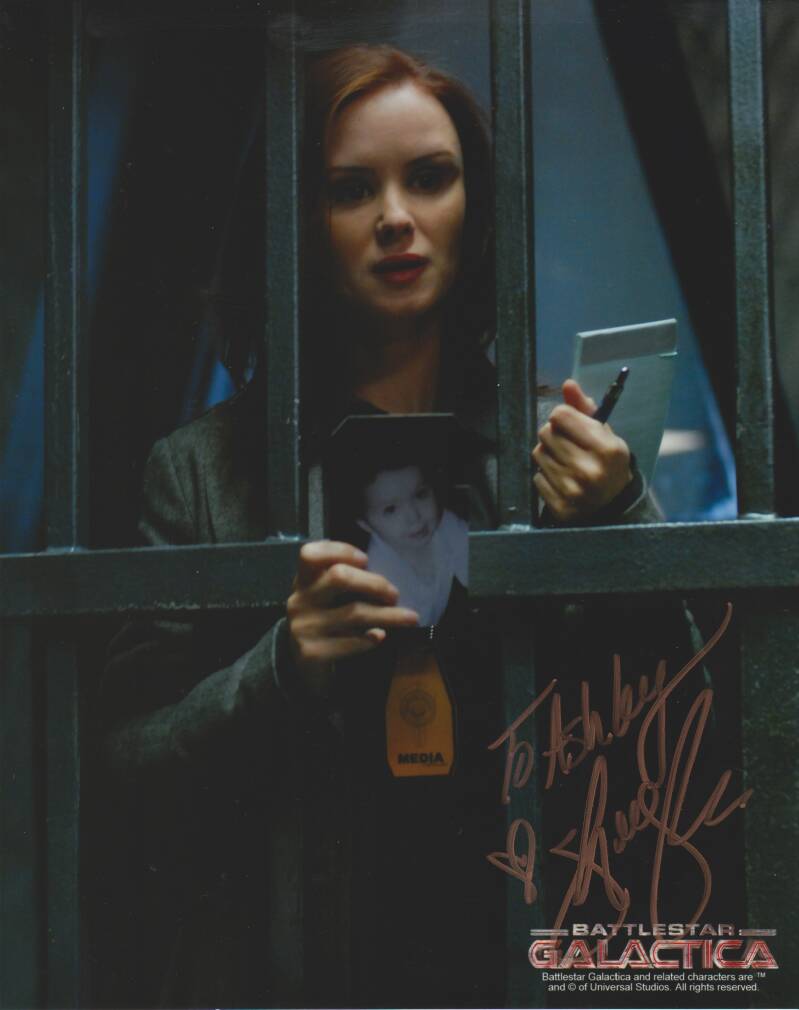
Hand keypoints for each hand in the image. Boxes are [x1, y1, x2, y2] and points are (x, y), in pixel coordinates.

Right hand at [286, 540, 418, 697]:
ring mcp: (304, 627)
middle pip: (339, 577)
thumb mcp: (324, 597)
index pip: (311, 554)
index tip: (366, 560)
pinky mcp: (312, 653)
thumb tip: (384, 578)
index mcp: (303, 580)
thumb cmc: (323, 620)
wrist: (300, 664)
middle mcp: (299, 600)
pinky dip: (371, 639)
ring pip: (354, 613)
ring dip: (388, 615)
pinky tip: (381, 636)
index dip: (340, 550)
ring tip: (410, 618)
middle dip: (374, 583)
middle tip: (395, 595)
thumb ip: (343, 582)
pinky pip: (351, 642)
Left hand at [532, 379, 632, 522]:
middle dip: (555, 435)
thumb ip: (585, 409)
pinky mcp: (559, 506)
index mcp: (605, 449)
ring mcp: (572, 490)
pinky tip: (562, 480)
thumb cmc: (608, 464)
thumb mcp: (605, 435)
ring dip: (548, 454)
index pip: (561, 415)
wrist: (613, 507)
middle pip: (546, 432)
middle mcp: (588, 470)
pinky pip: (536, 476)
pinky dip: (546, 476)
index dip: (563, 416)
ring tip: (565, 463)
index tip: (570, 424)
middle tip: (569, 446)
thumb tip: (568, 384)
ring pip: (538, 453)